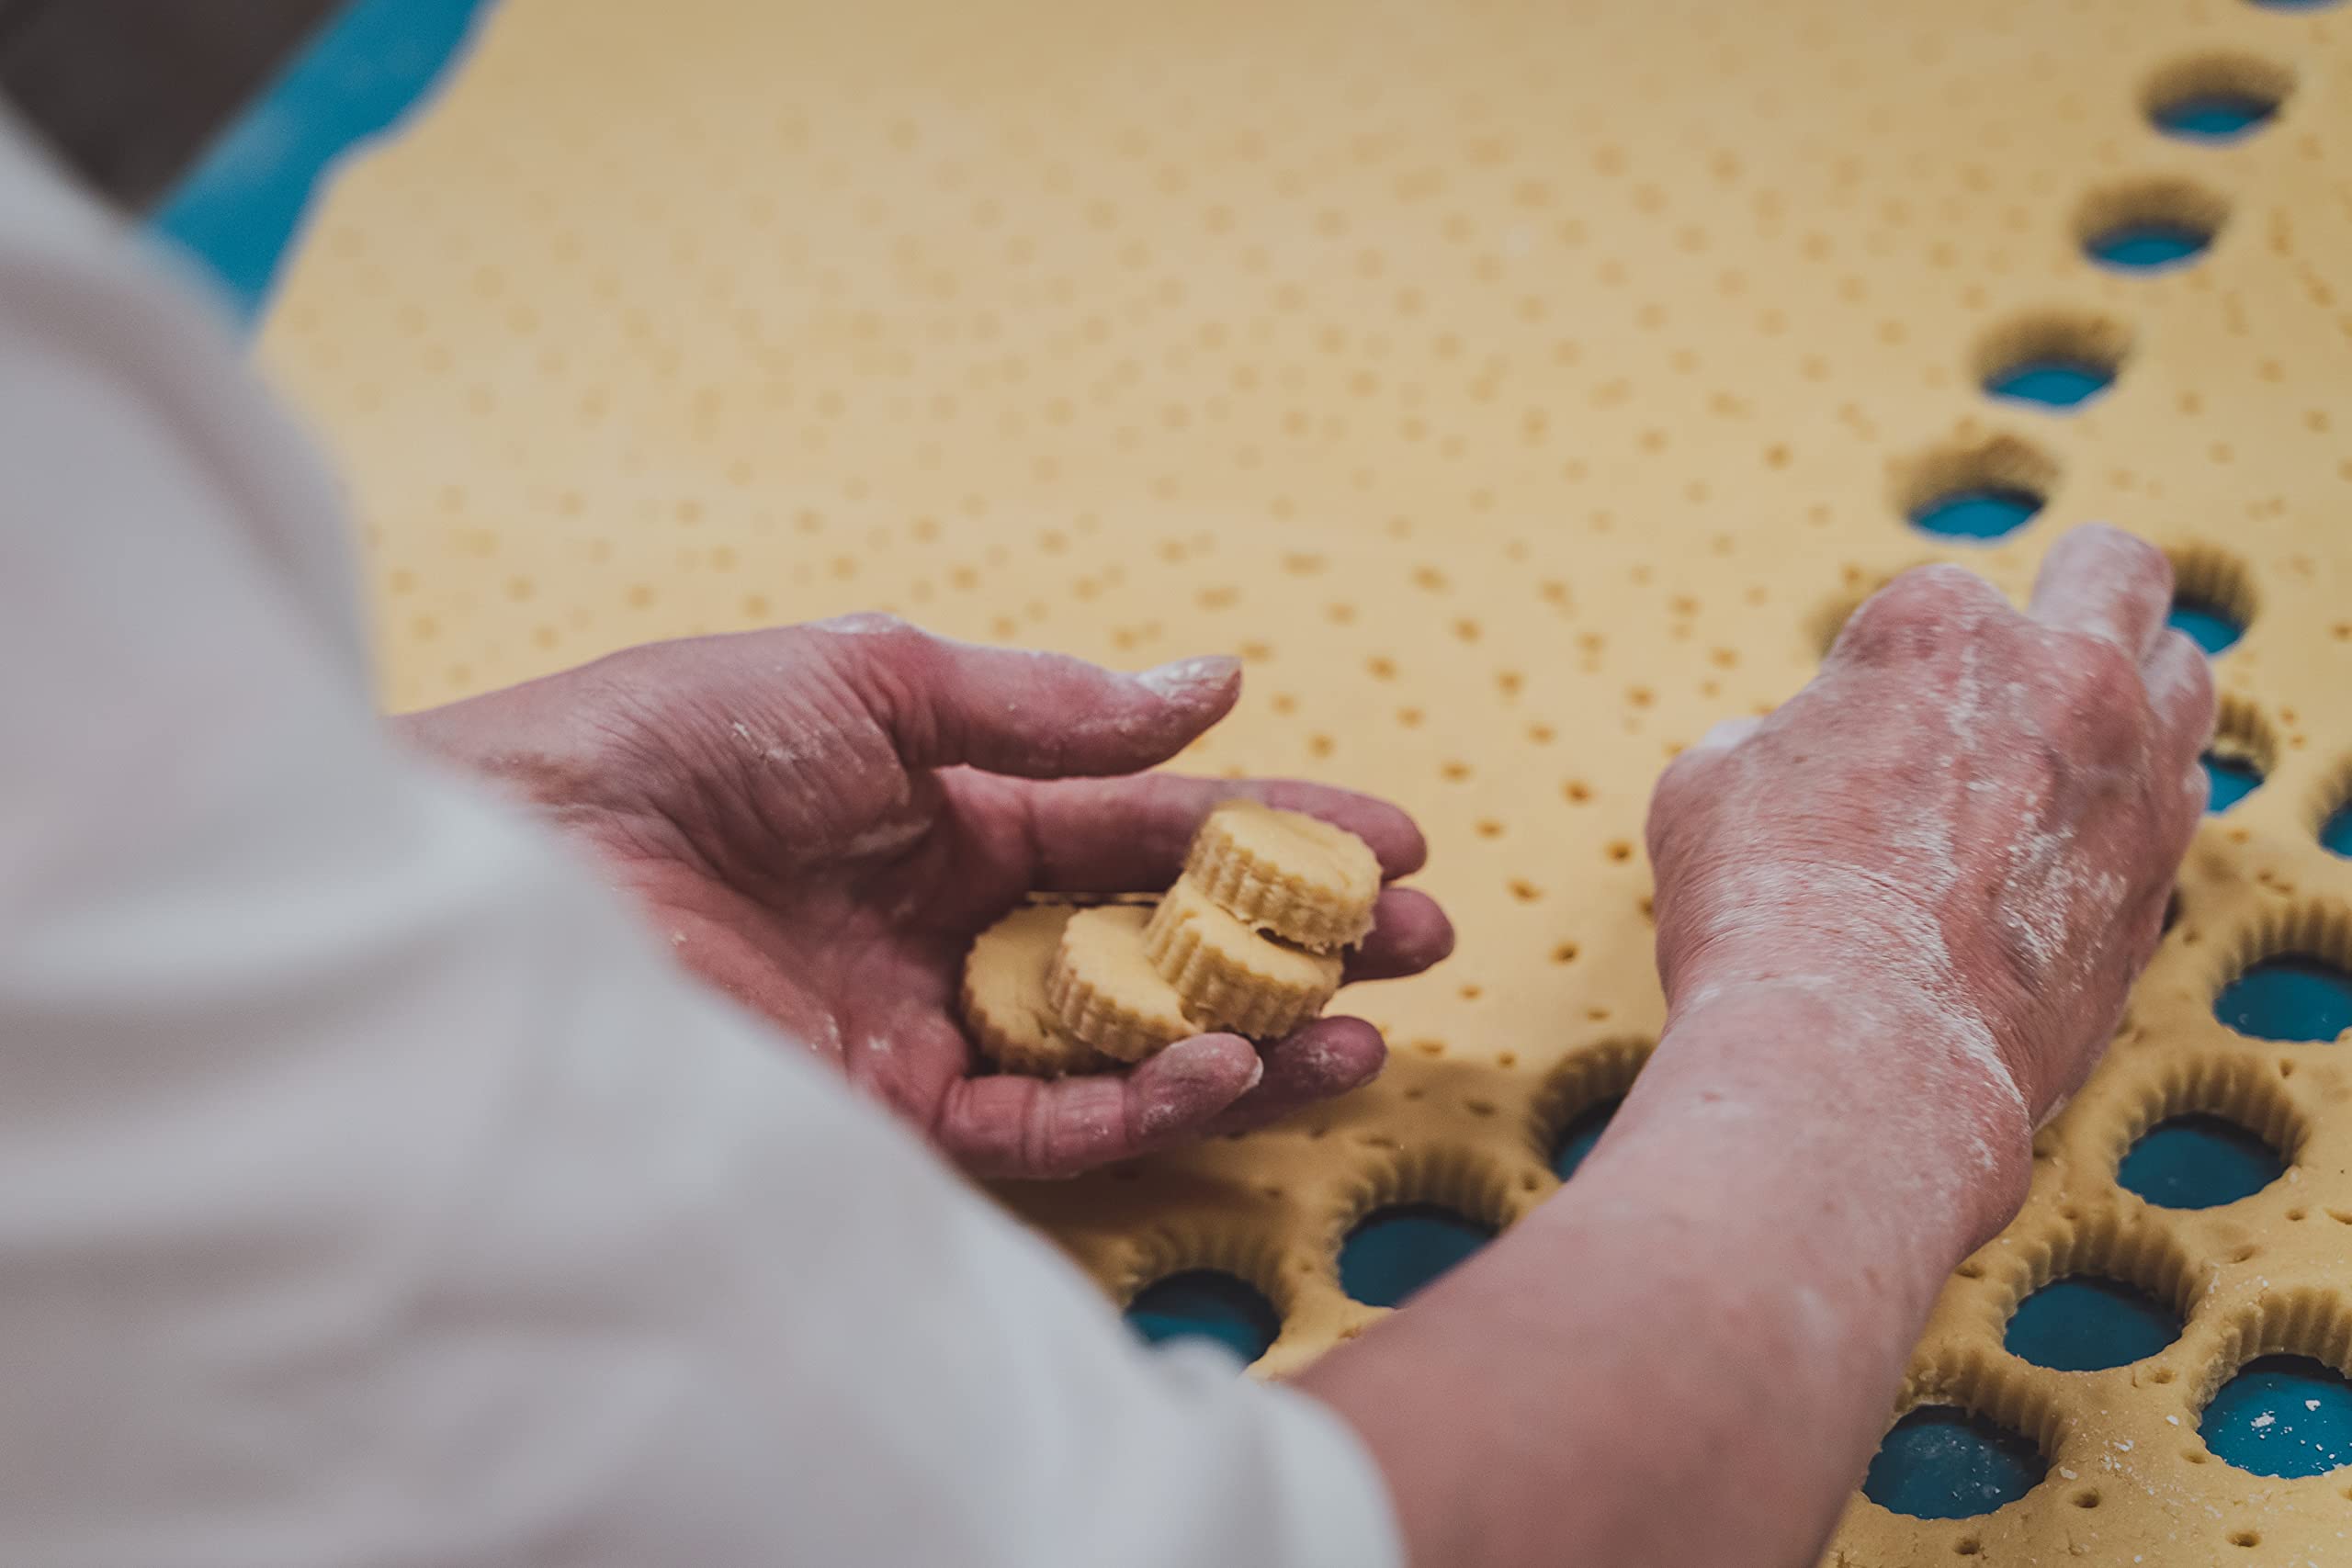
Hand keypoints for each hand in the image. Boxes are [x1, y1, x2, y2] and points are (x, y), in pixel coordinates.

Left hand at [394, 614, 1451, 1177]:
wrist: (514, 852)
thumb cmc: (665, 739)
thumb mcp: (872, 682)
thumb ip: (1047, 709)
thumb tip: (1211, 683)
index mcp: (943, 810)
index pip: (1139, 828)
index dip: (1266, 828)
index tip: (1389, 834)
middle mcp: (947, 925)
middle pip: (1156, 942)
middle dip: (1291, 939)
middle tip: (1418, 935)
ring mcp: (924, 1026)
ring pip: (1123, 1045)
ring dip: (1251, 1034)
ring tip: (1363, 1022)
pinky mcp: (886, 1116)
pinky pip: (1045, 1121)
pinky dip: (1143, 1103)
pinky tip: (1229, 1064)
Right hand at [1644, 525, 2212, 1134]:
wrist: (1857, 1051)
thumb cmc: (1766, 912)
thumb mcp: (1704, 793)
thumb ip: (1753, 746)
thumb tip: (1761, 753)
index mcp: (1939, 630)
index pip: (1947, 597)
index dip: (1899, 662)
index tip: (1868, 724)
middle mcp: (2062, 677)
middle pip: (2121, 575)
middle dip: (2084, 590)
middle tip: (2033, 648)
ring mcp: (2131, 776)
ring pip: (2186, 676)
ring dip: (2137, 690)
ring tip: (2072, 740)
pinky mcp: (2161, 877)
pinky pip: (2181, 802)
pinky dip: (2138, 806)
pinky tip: (2076, 845)